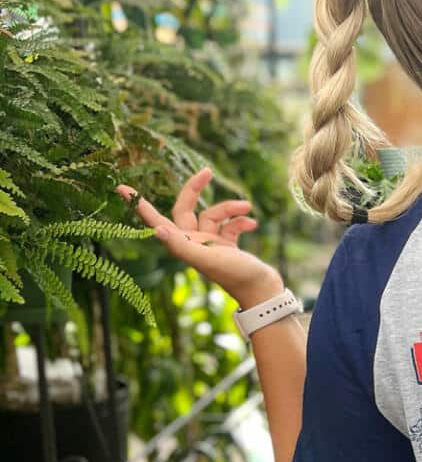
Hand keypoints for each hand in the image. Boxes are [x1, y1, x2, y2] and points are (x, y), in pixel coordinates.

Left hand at [115, 166, 283, 307]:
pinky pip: (229, 224)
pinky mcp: (226, 244)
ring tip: (247, 208)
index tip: (121, 188)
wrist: (261, 290)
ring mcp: (210, 243)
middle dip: (195, 189)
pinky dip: (241, 220)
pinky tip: (252, 224)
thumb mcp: (207, 259)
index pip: (155, 220)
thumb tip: (157, 229)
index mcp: (182, 245)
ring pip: (214, 214)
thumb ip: (181, 245)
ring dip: (231, 208)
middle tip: (207, 171)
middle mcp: (193, 242)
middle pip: (186, 208)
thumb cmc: (235, 276)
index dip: (138, 205)